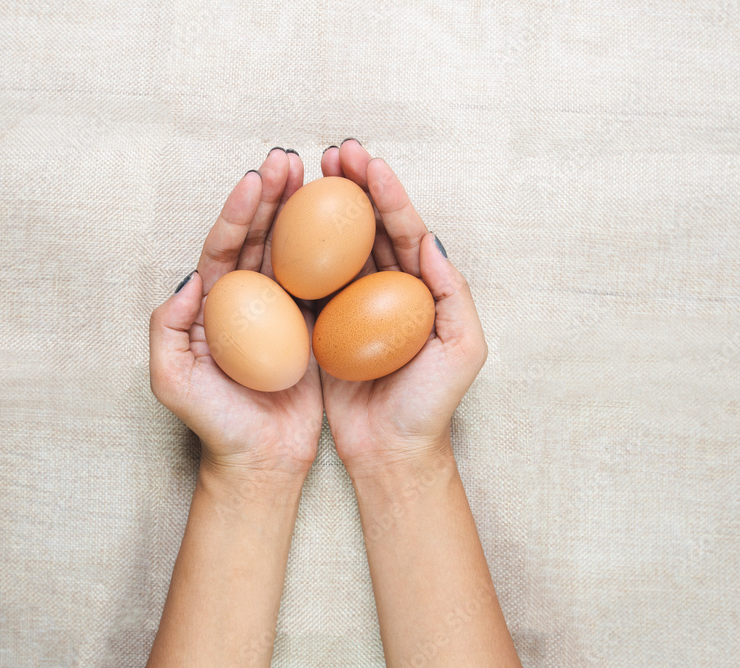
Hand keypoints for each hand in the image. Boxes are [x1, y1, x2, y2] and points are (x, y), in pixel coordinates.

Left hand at [149, 149, 322, 479]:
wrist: (260, 461)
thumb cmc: (215, 423)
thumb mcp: (173, 380)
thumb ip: (168, 327)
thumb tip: (193, 276)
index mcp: (208, 304)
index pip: (222, 246)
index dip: (238, 210)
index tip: (257, 179)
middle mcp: (243, 301)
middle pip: (257, 236)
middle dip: (272, 195)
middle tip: (290, 159)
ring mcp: (277, 311)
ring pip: (290, 250)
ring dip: (302, 212)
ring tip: (320, 174)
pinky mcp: (308, 326)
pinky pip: (321, 281)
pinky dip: (332, 251)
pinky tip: (349, 224)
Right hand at [319, 140, 488, 475]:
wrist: (390, 451)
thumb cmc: (430, 405)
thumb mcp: (461, 351)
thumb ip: (452, 294)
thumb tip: (431, 240)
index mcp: (422, 287)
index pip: (405, 228)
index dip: (386, 192)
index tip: (366, 163)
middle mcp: (387, 289)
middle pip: (368, 226)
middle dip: (353, 185)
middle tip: (333, 152)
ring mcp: (352, 305)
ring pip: (335, 246)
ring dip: (321, 208)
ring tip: (304, 173)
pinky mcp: (322, 325)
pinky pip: (307, 281)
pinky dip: (295, 251)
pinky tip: (279, 225)